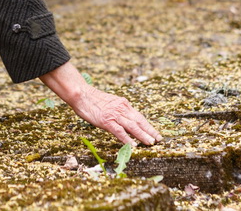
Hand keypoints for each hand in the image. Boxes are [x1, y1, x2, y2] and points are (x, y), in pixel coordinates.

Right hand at [39, 62, 161, 145]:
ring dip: (142, 135)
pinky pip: (119, 131)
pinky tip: (133, 145)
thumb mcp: (110, 103)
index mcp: (123, 104)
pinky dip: (127, 139)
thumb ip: (119, 110)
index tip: (155, 133)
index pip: (139, 116)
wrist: (82, 95)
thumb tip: (126, 121)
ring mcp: (114, 115)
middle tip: (158, 140)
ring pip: (132, 126)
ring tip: (150, 143)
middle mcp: (122, 108)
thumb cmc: (93, 100)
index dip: (148, 125)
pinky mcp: (106, 121)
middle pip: (139, 121)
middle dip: (150, 131)